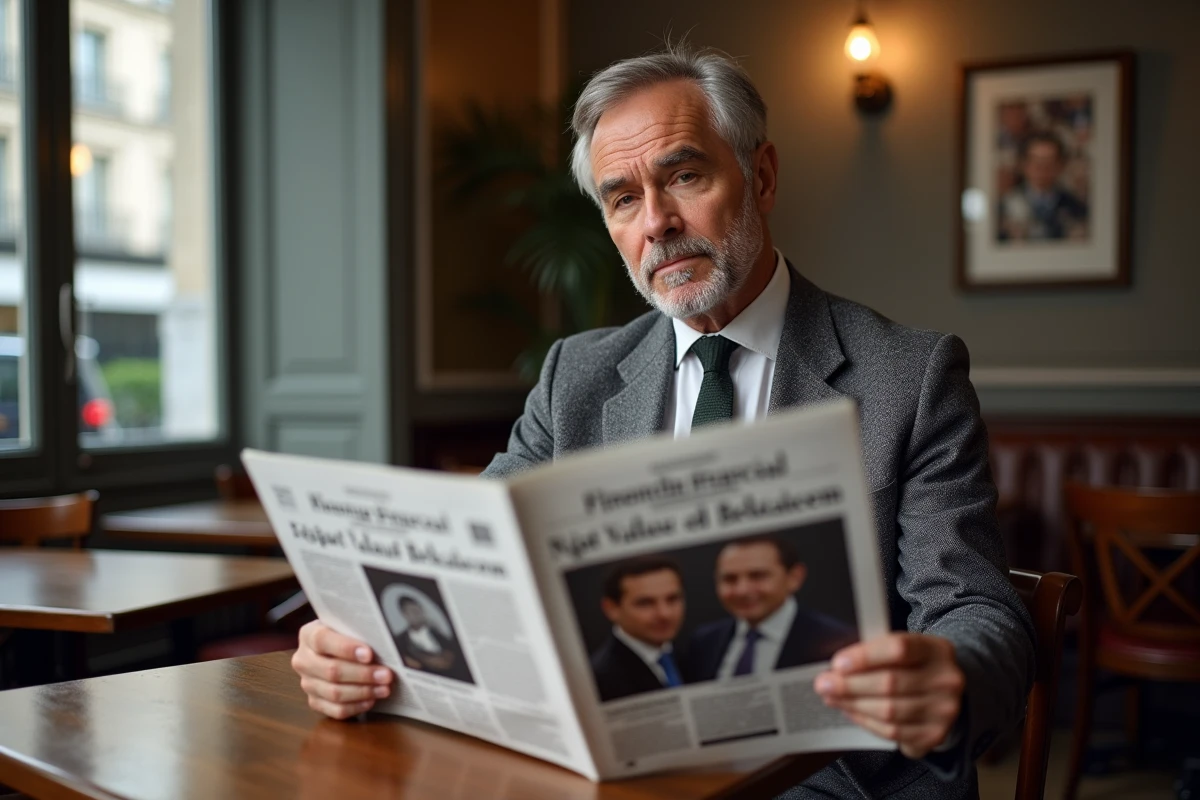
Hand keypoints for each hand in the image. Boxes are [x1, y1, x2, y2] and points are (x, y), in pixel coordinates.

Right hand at [292, 621, 394, 719]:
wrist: (334, 648)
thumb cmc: (346, 634)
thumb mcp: (348, 625)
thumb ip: (357, 631)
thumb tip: (382, 643)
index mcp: (308, 635)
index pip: (323, 640)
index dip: (346, 648)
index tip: (369, 655)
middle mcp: (303, 660)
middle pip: (331, 671)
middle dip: (363, 674)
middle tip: (386, 675)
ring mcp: (307, 683)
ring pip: (334, 693)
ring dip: (363, 692)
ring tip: (384, 688)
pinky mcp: (314, 702)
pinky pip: (335, 710)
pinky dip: (356, 707)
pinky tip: (371, 700)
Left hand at [814, 633, 963, 758]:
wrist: (945, 693)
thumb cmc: (915, 666)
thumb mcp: (904, 650)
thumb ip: (876, 652)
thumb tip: (837, 666)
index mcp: (937, 650)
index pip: (899, 648)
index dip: (865, 657)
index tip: (838, 663)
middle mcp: (946, 680)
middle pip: (890, 683)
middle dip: (850, 685)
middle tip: (823, 684)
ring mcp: (944, 711)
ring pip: (888, 711)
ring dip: (853, 705)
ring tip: (832, 698)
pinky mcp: (934, 735)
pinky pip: (892, 732)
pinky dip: (865, 721)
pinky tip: (851, 711)